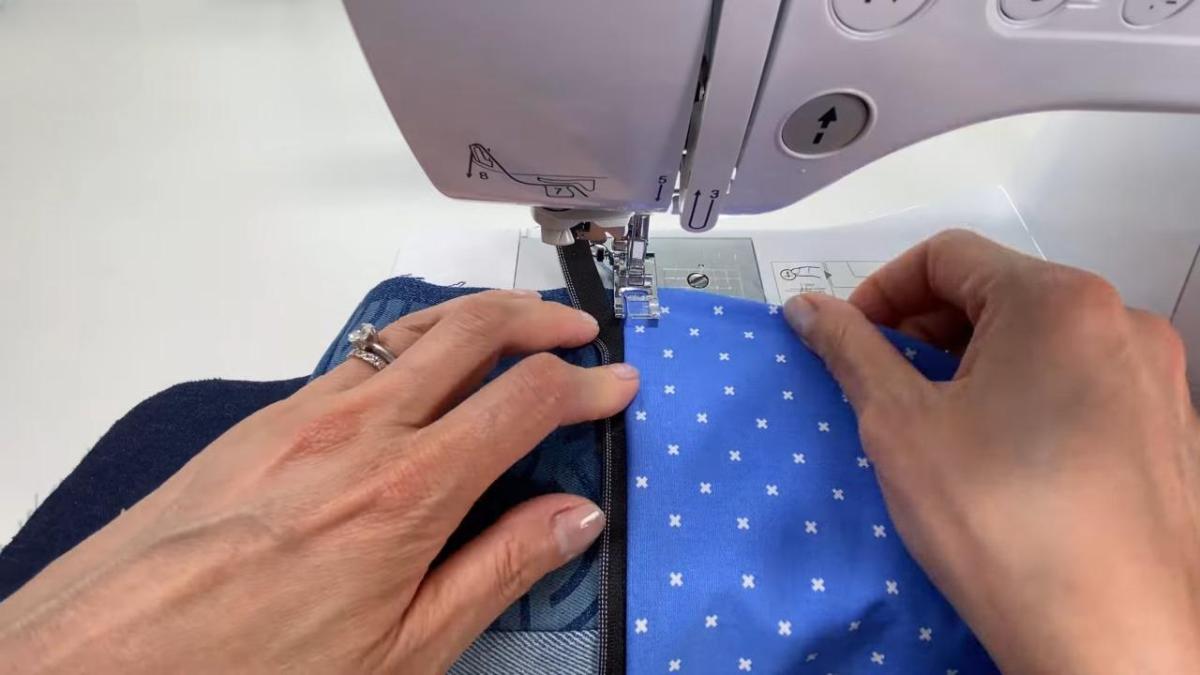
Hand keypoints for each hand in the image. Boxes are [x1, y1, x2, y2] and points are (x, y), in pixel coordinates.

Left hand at [0, 290, 638, 672]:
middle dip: (538, 318)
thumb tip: (571, 520)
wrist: (106, 658)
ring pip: (412, 330)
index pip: (526, 398)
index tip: (614, 386)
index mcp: (408, 488)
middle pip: (472, 329)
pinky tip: (418, 378)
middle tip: (577, 330)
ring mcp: (305, 412)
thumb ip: (499, 570)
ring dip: (475, 320)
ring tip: (512, 332)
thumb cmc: (249, 666)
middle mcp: (359, 426)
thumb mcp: (404, 648)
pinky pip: (358, 357)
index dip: (585, 384)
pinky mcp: (264, 418)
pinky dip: (411, 347)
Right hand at [784, 231, 1199, 673]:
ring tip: (941, 429)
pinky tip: (1001, 461)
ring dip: (977, 365)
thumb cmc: (1003, 524)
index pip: (946, 255)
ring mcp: (1156, 377)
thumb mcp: (900, 426)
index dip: (880, 291)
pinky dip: (1030, 397)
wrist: (1112, 641)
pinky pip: (1083, 384)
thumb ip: (850, 350)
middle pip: (998, 292)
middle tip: (887, 387)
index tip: (850, 341)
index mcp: (1059, 300)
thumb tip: (809, 309)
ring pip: (1042, 340)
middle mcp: (1122, 322)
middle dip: (928, 331)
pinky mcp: (1169, 430)